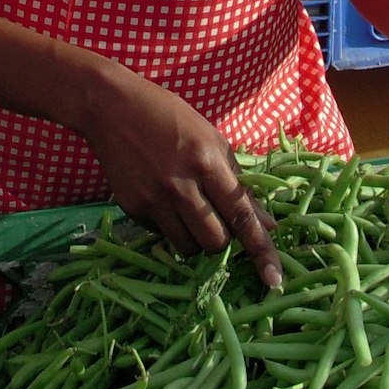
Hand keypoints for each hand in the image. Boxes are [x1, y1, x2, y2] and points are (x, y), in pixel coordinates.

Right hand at [76, 72, 282, 287]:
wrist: (112, 107)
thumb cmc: (171, 117)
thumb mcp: (212, 139)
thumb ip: (239, 183)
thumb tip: (267, 223)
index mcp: (207, 162)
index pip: (241, 215)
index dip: (261, 250)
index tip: (275, 281)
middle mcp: (181, 185)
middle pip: (216, 241)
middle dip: (223, 239)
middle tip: (217, 217)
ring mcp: (154, 200)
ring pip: (189, 247)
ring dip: (197, 238)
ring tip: (189, 209)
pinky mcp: (133, 208)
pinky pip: (163, 236)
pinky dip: (171, 227)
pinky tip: (163, 198)